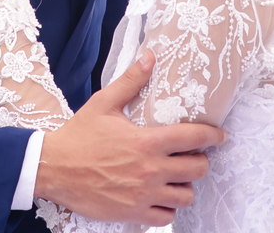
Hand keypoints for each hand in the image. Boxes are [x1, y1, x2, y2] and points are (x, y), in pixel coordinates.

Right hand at [36, 51, 226, 226]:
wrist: (53, 168)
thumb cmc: (78, 135)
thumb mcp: (104, 103)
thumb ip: (131, 81)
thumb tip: (150, 57)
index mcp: (147, 142)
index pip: (194, 138)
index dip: (213, 136)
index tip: (220, 136)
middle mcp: (150, 170)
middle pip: (197, 170)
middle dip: (200, 161)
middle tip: (192, 156)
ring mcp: (143, 195)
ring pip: (185, 196)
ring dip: (185, 186)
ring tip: (176, 178)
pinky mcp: (133, 213)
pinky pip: (166, 218)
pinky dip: (168, 208)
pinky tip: (160, 197)